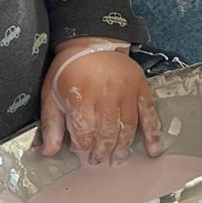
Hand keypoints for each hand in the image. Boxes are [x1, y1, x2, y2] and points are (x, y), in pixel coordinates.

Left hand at [39, 38, 162, 163]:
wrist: (92, 42)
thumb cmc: (69, 69)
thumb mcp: (51, 93)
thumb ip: (51, 124)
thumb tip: (49, 152)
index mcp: (81, 95)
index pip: (84, 131)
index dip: (82, 146)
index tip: (81, 150)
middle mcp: (105, 94)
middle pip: (107, 133)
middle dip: (102, 151)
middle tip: (98, 159)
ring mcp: (126, 92)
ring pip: (128, 127)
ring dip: (123, 147)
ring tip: (117, 158)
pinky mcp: (141, 88)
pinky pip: (149, 114)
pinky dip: (153, 134)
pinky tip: (153, 149)